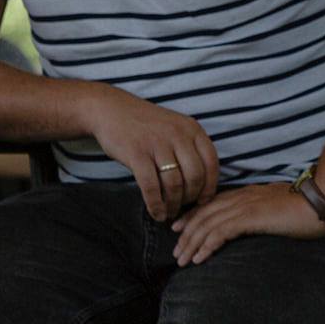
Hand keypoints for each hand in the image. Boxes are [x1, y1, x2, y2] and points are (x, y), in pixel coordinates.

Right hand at [85, 87, 219, 220]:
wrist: (113, 110)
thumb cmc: (148, 125)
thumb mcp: (176, 128)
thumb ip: (190, 149)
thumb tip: (202, 184)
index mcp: (192, 129)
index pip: (212, 162)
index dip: (210, 186)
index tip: (204, 200)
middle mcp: (178, 135)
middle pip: (195, 176)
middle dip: (191, 198)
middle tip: (184, 207)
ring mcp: (157, 144)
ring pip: (174, 183)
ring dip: (174, 204)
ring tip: (170, 213)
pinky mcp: (136, 154)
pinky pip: (151, 185)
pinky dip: (155, 204)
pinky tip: (156, 212)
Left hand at [170, 183, 324, 265]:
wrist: (319, 200)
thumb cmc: (305, 206)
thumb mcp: (277, 206)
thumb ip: (261, 211)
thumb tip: (254, 221)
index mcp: (247, 193)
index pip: (211, 204)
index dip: (192, 216)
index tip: (179, 229)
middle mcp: (241, 197)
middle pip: (204, 214)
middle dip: (186, 233)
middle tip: (176, 252)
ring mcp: (244, 206)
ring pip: (207, 224)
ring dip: (191, 243)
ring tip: (182, 260)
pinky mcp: (249, 217)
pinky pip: (219, 233)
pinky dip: (205, 245)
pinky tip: (199, 258)